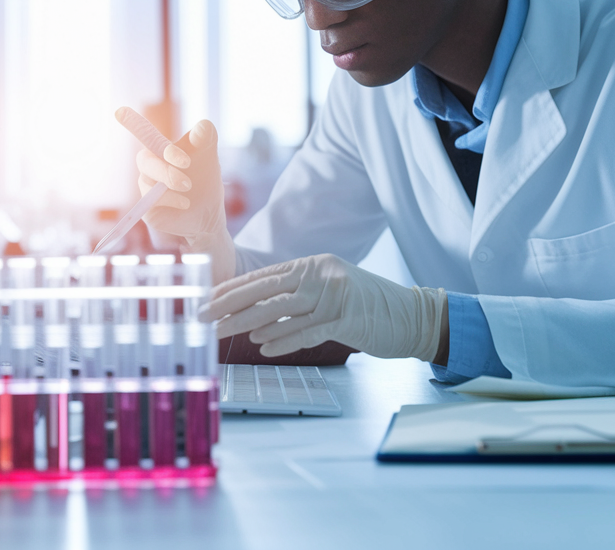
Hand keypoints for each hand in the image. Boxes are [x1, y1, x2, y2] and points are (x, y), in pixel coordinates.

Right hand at [132, 118, 233, 280]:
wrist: (210, 211)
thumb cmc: (205, 178)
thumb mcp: (210, 155)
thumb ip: (206, 136)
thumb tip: (202, 125)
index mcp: (161, 149)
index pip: (143, 133)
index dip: (132, 123)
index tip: (119, 111)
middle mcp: (150, 167)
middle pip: (144, 159)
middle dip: (165, 164)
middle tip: (187, 165)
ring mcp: (146, 188)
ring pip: (147, 182)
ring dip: (170, 180)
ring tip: (189, 187)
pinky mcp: (147, 209)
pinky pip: (151, 202)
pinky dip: (170, 199)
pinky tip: (185, 202)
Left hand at [201, 254, 445, 359]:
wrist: (412, 316)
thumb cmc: (366, 308)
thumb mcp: (328, 292)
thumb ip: (296, 297)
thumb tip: (253, 314)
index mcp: (313, 265)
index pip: (263, 277)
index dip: (231, 290)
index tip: (205, 301)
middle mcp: (321, 274)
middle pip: (265, 290)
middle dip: (228, 305)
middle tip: (202, 318)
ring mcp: (335, 295)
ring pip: (280, 310)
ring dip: (247, 324)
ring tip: (223, 333)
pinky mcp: (348, 319)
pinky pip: (308, 330)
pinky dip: (283, 340)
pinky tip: (264, 349)